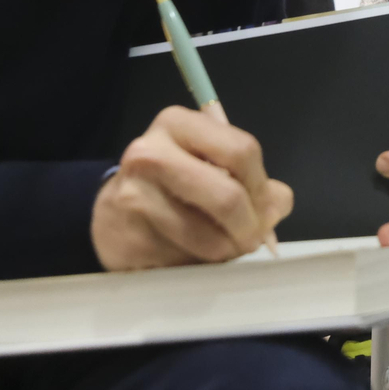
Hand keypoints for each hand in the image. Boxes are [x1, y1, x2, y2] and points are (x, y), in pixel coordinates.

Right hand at [91, 106, 292, 270]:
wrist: (110, 215)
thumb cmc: (170, 185)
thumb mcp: (208, 166)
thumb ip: (250, 180)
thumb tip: (277, 204)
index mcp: (179, 124)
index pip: (241, 151)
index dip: (262, 187)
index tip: (266, 208)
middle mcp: (151, 152)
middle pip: (228, 196)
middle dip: (250, 226)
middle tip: (251, 239)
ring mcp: (135, 195)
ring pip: (209, 236)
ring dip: (227, 250)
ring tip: (222, 247)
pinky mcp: (129, 237)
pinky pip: (185, 260)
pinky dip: (200, 265)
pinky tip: (191, 254)